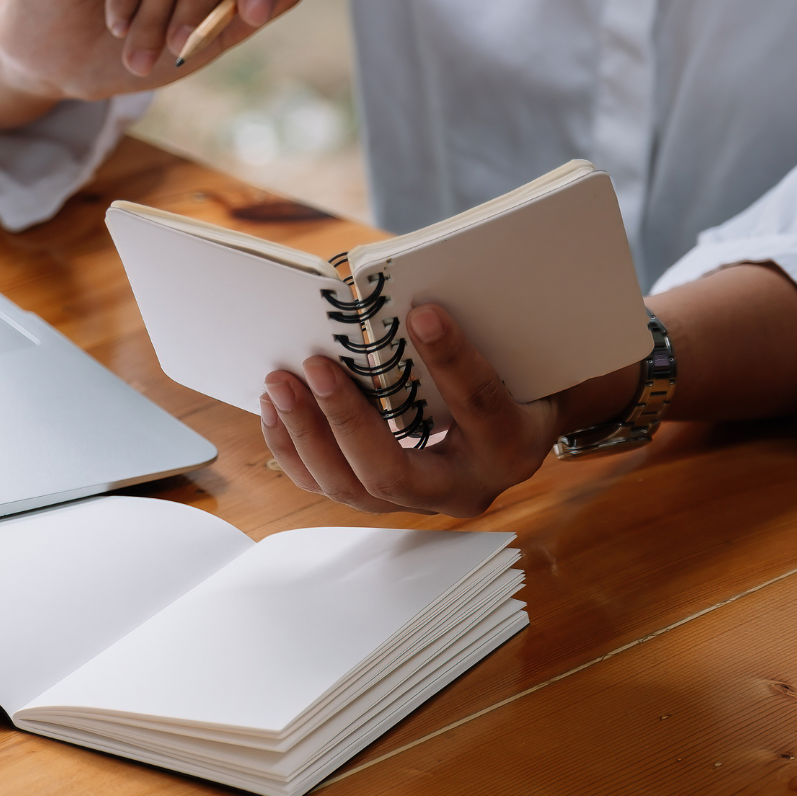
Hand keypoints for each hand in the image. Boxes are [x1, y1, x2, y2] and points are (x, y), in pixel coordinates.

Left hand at [256, 303, 568, 516]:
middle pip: (394, 473)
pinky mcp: (381, 497)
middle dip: (347, 419)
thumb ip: (480, 331)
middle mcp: (465, 487)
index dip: (451, 360)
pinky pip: (327, 484)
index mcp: (511, 445)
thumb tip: (414, 296)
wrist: (521, 422)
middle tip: (316, 366)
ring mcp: (420, 499)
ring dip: (307, 433)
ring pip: (351, 488)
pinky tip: (275, 407)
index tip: (421, 312)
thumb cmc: (518, 377)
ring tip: (281, 382)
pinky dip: (294, 447)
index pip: (480, 406)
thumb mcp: (514, 353)